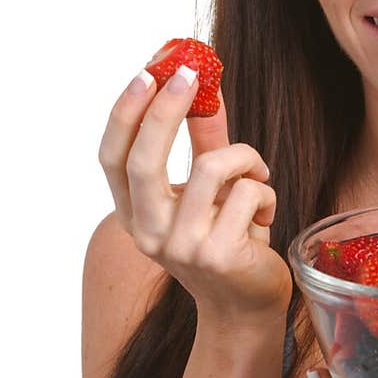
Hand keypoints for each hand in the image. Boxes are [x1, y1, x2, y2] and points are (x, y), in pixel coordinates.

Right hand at [98, 63, 292, 327]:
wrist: (248, 306)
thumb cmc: (229, 239)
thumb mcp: (209, 188)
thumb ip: (203, 140)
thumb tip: (203, 84)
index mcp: (135, 214)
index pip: (112, 157)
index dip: (126, 113)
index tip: (148, 72)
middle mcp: (149, 232)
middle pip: (145, 159)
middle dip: (166, 109)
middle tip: (191, 74)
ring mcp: (182, 247)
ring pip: (211, 167)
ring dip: (246, 159)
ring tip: (257, 178)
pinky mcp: (219, 256)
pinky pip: (248, 193)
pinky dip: (265, 193)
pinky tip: (264, 218)